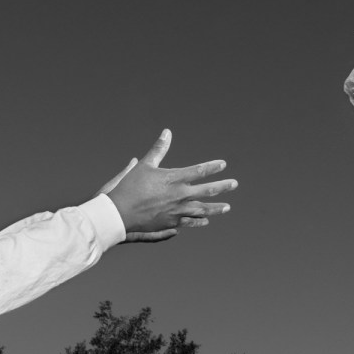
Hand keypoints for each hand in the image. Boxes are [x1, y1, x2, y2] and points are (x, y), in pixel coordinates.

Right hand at [99, 129, 236, 242]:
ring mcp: (177, 210)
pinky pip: (190, 221)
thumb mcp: (145, 165)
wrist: (119, 212)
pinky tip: (206, 220)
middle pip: (207, 190)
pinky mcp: (171, 222)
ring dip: (216, 208)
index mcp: (174, 178)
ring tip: (227, 207)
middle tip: (234, 184)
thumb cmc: (130, 187)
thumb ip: (159, 149)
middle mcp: (179, 195)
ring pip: (202, 209)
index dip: (213, 167)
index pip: (199, 171)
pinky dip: (199, 220)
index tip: (223, 164)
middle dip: (222, 187)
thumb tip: (167, 131)